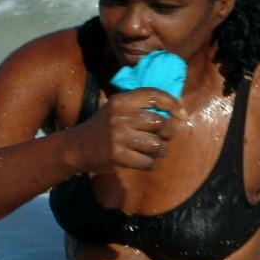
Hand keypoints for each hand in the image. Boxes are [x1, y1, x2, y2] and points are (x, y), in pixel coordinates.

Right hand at [71, 88, 185, 171]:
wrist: (77, 147)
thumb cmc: (103, 127)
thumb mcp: (116, 108)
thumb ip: (140, 106)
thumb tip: (177, 107)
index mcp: (121, 101)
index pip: (153, 95)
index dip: (172, 103)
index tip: (182, 114)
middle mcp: (120, 116)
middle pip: (159, 122)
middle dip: (168, 132)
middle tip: (165, 137)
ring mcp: (118, 136)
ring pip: (156, 144)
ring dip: (162, 150)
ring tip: (158, 151)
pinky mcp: (118, 155)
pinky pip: (148, 162)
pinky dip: (152, 164)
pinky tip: (148, 162)